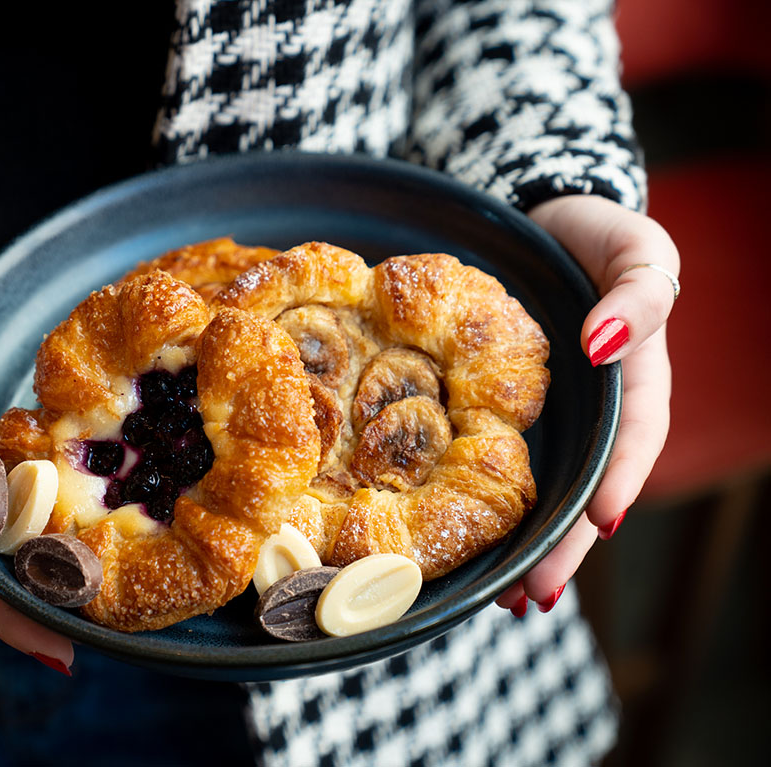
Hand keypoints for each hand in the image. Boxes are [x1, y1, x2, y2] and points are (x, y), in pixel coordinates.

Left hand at [496, 195, 677, 614]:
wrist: (542, 219)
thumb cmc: (598, 238)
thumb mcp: (638, 253)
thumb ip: (638, 295)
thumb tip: (603, 343)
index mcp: (632, 381)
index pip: (631, 441)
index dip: (619, 483)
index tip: (599, 524)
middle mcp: (592, 411)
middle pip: (585, 488)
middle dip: (566, 546)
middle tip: (537, 595)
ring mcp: (549, 416)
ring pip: (544, 492)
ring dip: (529, 548)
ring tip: (505, 599)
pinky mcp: (503, 411)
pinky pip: (498, 463)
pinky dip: (490, 508)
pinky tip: (470, 547)